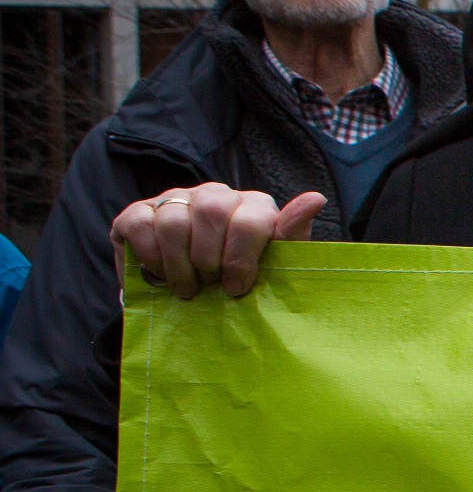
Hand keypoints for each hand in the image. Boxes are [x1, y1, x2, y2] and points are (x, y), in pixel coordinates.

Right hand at [112, 183, 326, 299]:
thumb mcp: (272, 266)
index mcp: (253, 206)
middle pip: (211, 210)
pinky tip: (160, 273)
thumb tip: (316, 198)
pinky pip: (140, 224)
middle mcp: (214, 194)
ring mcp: (175, 199)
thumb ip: (292, 236)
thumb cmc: (241, 281)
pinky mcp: (138, 211)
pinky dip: (150, 255)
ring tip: (187, 287)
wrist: (194, 296)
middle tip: (209, 285)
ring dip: (179, 263)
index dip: (241, 258)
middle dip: (209, 258)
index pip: (250, 217)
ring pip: (174, 219)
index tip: (236, 287)